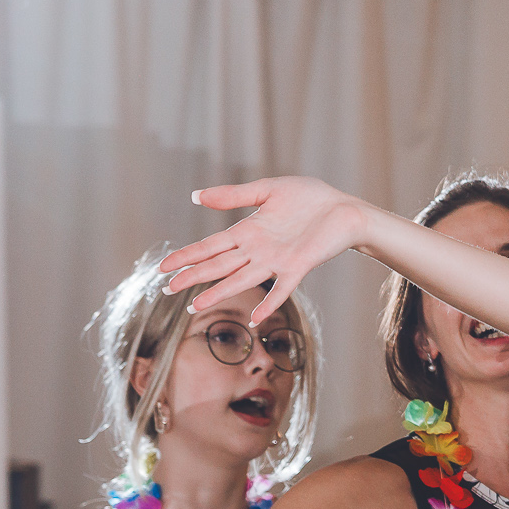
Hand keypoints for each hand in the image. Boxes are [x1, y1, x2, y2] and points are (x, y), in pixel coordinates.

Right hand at [161, 177, 371, 326]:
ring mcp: (277, 261)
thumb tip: (195, 196)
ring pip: (240, 280)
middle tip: (167, 289)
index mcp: (247, 232)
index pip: (209, 246)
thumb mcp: (266, 190)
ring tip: (196, 306)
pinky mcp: (299, 267)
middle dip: (192, 277)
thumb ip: (233, 195)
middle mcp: (258, 250)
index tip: (163, 267)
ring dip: (219, 292)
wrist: (345, 209)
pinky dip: (268, 303)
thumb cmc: (309, 198)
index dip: (186, 256)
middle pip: (218, 265)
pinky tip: (255, 318)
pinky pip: (281, 290)